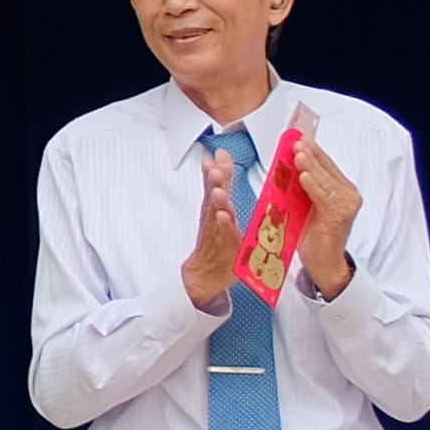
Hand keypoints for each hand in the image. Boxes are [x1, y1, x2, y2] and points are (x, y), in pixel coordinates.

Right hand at [179, 150, 245, 311]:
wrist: (205, 275)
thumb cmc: (218, 246)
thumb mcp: (222, 214)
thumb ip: (224, 190)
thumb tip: (225, 166)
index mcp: (218, 209)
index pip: (221, 185)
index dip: (221, 169)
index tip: (220, 154)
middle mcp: (216, 219)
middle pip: (216, 196)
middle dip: (216, 180)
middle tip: (214, 167)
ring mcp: (219, 233)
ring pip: (218, 213)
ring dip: (218, 199)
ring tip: (217, 188)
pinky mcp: (225, 247)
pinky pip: (225, 234)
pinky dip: (223, 224)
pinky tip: (221, 215)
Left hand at [280, 136, 364, 292]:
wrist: (324, 264)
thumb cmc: (314, 236)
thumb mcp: (305, 205)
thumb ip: (301, 187)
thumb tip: (285, 166)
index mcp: (340, 189)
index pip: (325, 164)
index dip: (312, 149)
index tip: (298, 135)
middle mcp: (348, 195)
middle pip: (325, 168)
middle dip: (309, 153)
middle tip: (296, 140)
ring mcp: (346, 205)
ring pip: (324, 180)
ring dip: (310, 165)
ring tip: (298, 153)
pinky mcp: (339, 217)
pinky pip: (324, 197)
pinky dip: (313, 186)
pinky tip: (303, 175)